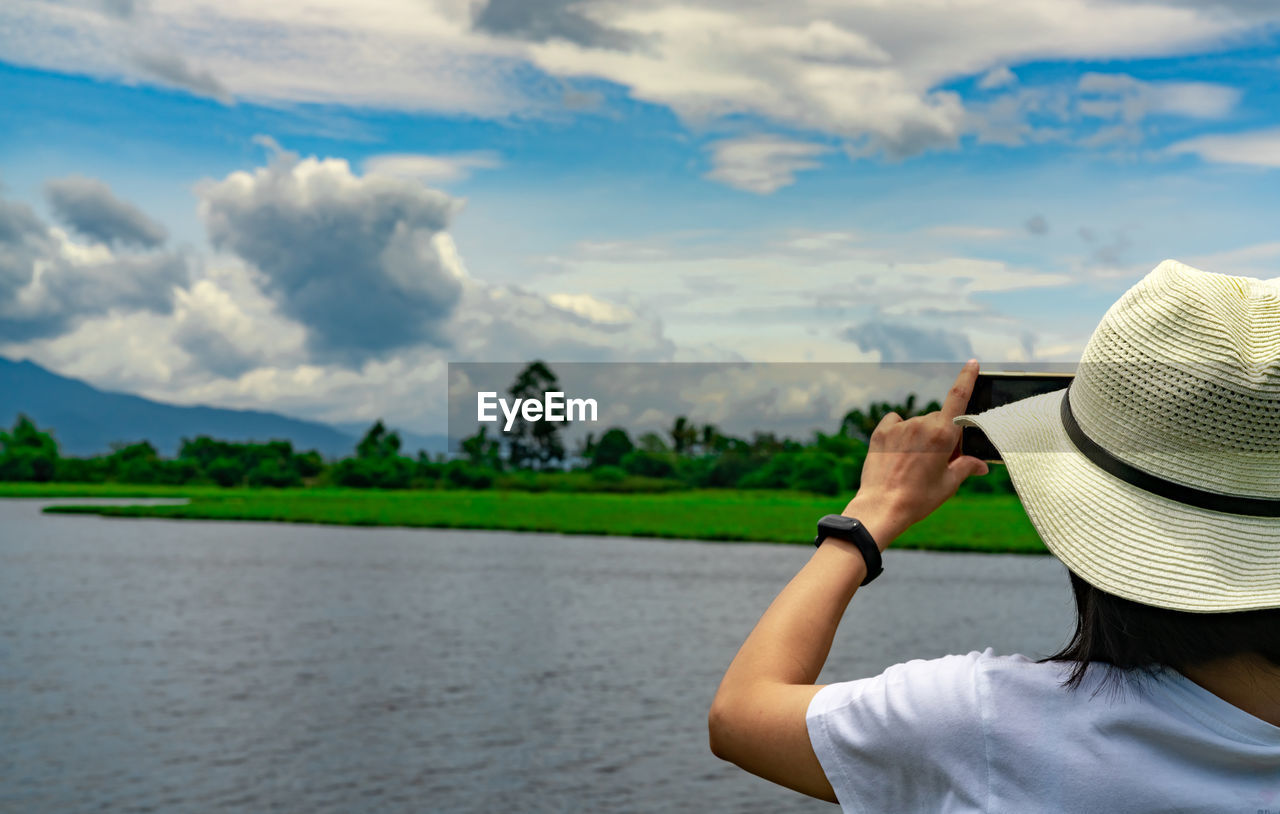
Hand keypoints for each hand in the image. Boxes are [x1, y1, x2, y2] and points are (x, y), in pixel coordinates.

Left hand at [843, 359, 988, 548]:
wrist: (882, 508)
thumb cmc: (919, 498)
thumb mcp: (948, 484)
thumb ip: (966, 467)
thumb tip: (980, 465)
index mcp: (943, 434)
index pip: (958, 397)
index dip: (967, 378)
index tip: (972, 362)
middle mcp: (921, 424)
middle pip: (939, 419)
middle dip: (943, 433)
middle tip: (939, 459)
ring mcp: (899, 427)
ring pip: (917, 423)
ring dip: (920, 435)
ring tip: (913, 463)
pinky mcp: (881, 432)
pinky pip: (895, 422)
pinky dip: (899, 431)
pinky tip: (898, 450)